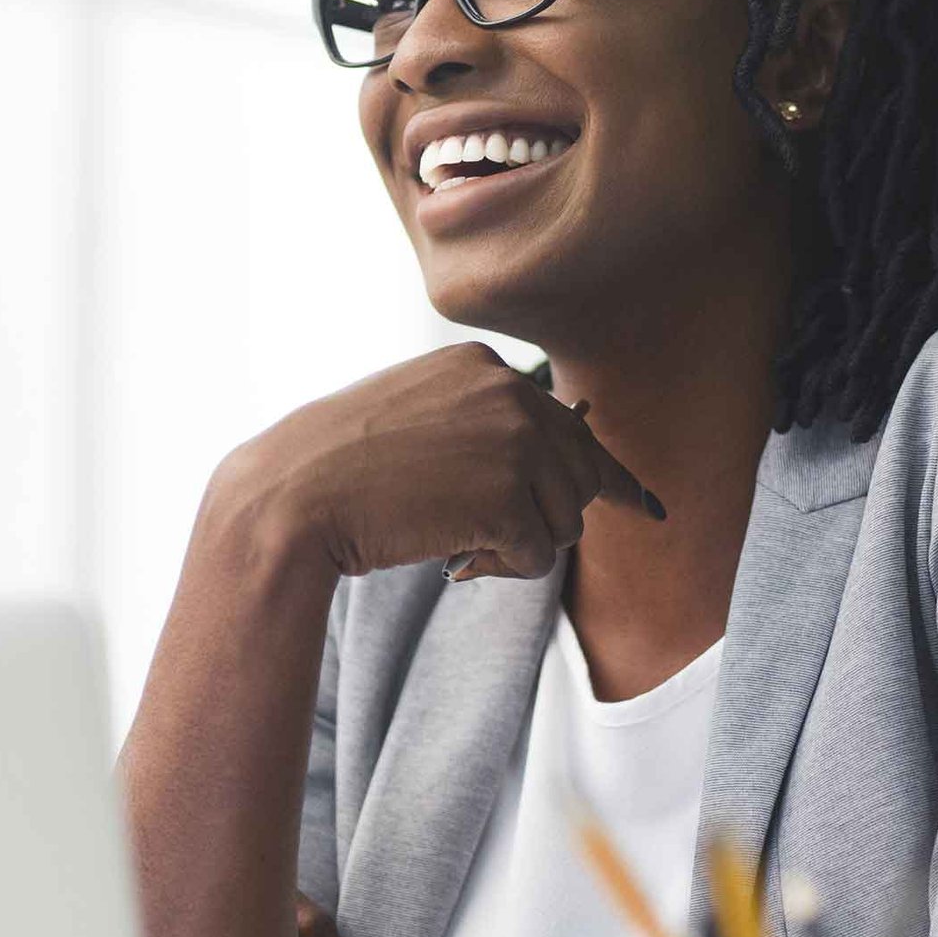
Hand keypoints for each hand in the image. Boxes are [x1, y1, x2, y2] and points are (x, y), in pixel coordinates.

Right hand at [217, 340, 661, 583]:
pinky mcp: (511, 495)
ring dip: (516, 546)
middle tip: (486, 538)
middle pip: (580, 474)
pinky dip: (502, 570)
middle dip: (547, 517)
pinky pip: (541, 556)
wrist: (291, 497)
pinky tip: (452, 558)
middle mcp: (510, 391)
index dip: (605, 474)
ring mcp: (514, 440)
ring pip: (566, 520)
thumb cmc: (339, 469)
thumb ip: (483, 426)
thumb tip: (566, 463)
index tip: (647, 504)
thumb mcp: (416, 419)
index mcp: (484, 366)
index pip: (567, 424)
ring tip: (450, 539)